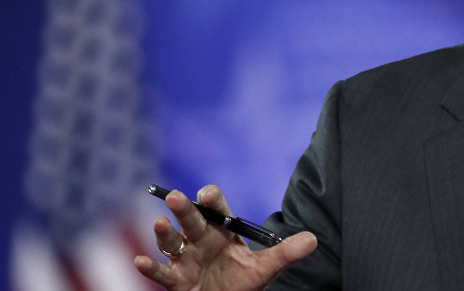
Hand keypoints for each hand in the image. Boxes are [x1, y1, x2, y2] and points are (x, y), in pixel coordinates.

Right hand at [134, 185, 316, 290]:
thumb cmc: (244, 282)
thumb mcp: (266, 269)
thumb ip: (286, 253)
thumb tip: (312, 240)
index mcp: (222, 232)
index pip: (216, 209)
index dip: (211, 200)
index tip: (207, 192)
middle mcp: (201, 241)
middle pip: (191, 221)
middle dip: (184, 209)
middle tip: (174, 196)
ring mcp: (186, 260)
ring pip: (172, 243)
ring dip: (164, 233)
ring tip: (159, 223)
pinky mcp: (176, 281)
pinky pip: (161, 273)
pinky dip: (150, 268)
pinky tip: (140, 261)